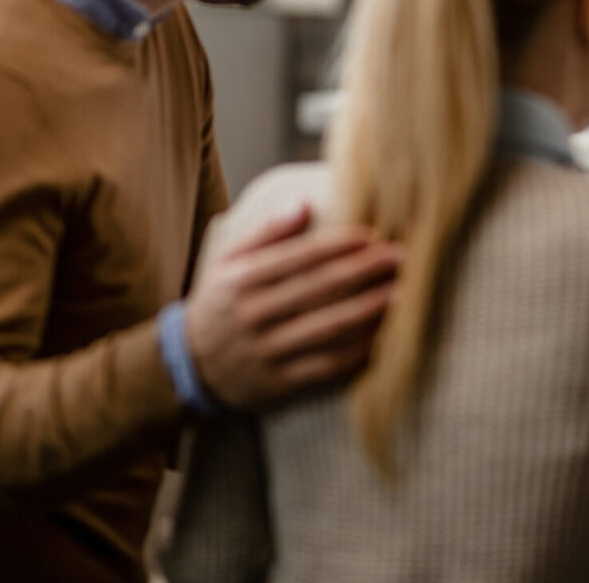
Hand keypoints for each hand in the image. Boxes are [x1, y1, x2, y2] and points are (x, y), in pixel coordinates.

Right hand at [186, 204, 399, 409]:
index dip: (339, 245)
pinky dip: (357, 352)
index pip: (299, 257)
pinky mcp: (278, 383)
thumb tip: (304, 205)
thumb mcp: (227, 263)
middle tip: (402, 258)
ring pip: (328, 328)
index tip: (373, 235)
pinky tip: (383, 337)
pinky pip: (326, 366)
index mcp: (242, 280)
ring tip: (402, 293)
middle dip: (365, 272)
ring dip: (370, 310)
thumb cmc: (218, 305)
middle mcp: (254, 314)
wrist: (186, 367)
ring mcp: (267, 351)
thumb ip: (267, 235)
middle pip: (320, 289)